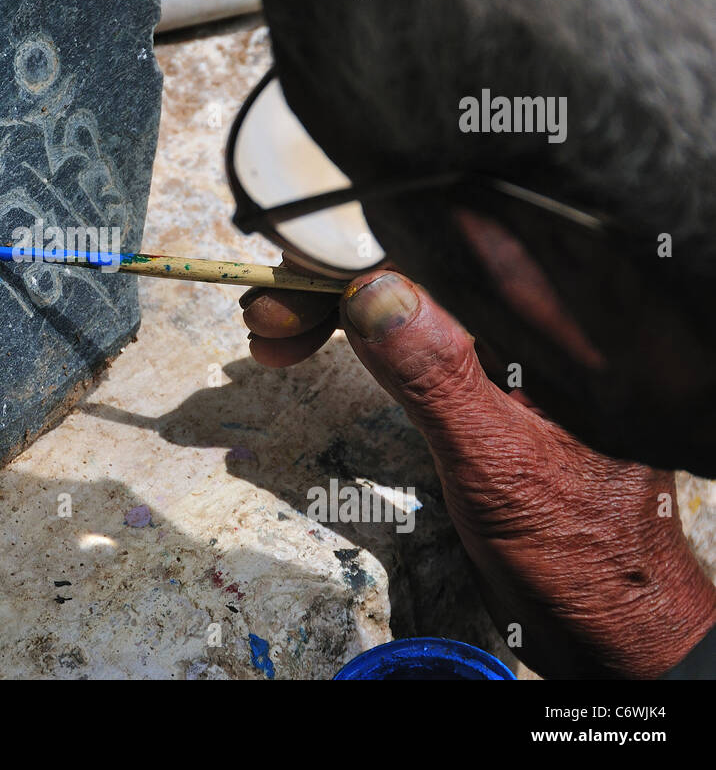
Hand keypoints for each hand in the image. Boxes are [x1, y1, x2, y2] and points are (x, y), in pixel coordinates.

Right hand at [243, 268, 715, 677]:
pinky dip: (361, 337)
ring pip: (412, 305)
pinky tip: (320, 339)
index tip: (294, 277)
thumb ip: (438, 377)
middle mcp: (541, 330)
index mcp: (560, 330)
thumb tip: (375, 292)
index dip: (362, 256)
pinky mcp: (491, 384)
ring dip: (336, 310)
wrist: (609, 619)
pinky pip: (418, 337)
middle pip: (424, 276)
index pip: (450, 259)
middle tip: (267, 319)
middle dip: (335, 288)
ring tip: (275, 334)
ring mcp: (515, 356)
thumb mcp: (494, 461)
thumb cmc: (579, 553)